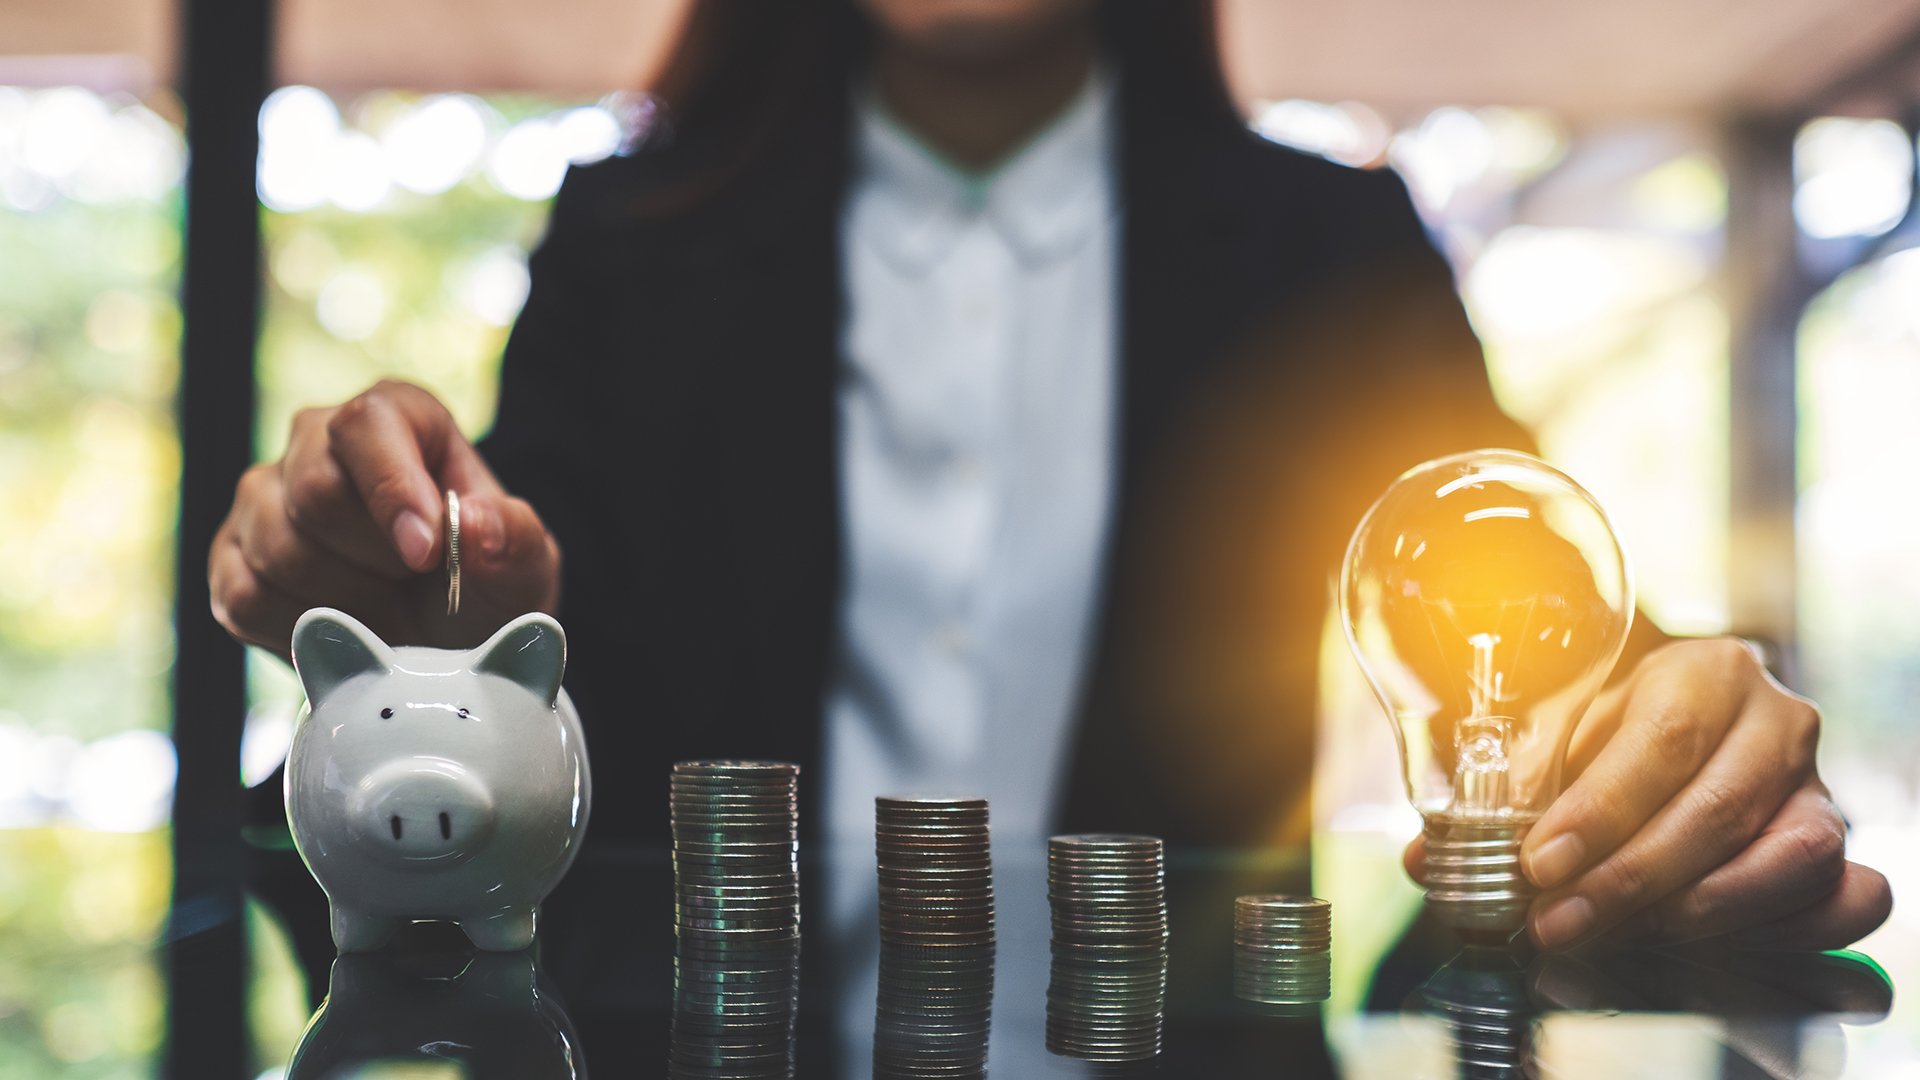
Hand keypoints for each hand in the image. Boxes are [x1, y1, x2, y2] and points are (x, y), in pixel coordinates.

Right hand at [209, 380, 561, 657]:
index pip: (368, 424)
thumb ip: (516, 540)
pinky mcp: (231, 558)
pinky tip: (343, 631)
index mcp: (395, 416)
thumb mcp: (523, 569)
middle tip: (416, 592)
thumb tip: (475, 522)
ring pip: (279, 549)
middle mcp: (316, 441)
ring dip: (345, 605)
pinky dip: (301, 632)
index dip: (392, 488)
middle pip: (316, 491)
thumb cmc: (481, 587)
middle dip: (375, 564)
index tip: (425, 554)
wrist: (439, 647)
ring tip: (389, 616)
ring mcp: (264, 498)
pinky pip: (245, 596)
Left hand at [1404, 638, 1890, 949]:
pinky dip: (1777, 932)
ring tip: (1610, 937)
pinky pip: (1841, 900)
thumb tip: (1428, 858)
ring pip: (1785, 862)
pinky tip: (1695, 942)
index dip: (1600, 811)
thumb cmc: (1616, 728)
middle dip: (1627, 881)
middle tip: (1555, 923)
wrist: (1698, 721)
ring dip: (1693, 914)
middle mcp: (1776, 720)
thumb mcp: (1564, 735)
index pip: (1662, 740)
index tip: (1538, 863)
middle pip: (1716, 809)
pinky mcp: (1837, 844)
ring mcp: (1817, 785)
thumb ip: (1505, 791)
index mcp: (1706, 671)